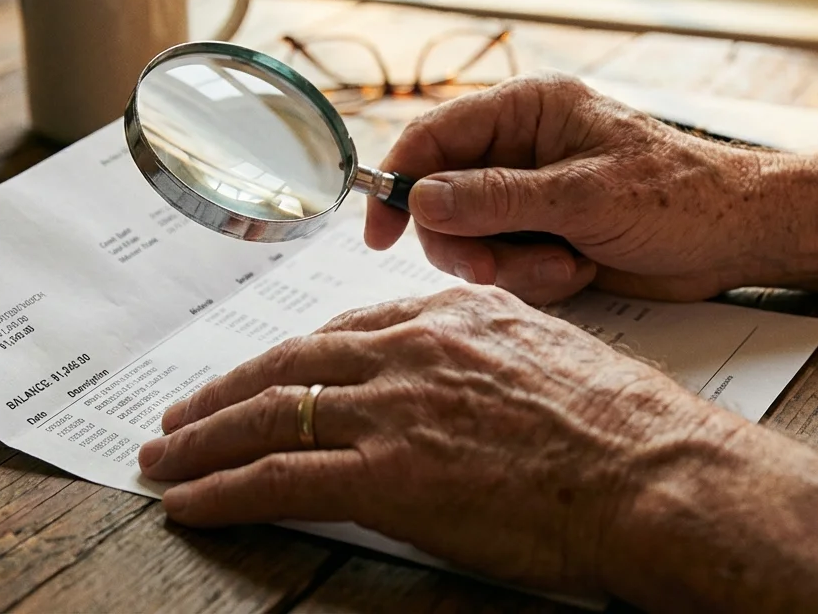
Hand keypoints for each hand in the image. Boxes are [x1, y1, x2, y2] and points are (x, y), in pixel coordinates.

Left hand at [137, 285, 735, 598]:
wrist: (655, 472)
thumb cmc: (624, 427)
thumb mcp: (549, 354)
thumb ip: (484, 353)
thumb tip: (456, 382)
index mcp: (450, 315)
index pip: (342, 330)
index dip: (287, 360)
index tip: (259, 378)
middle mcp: (410, 349)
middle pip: (288, 364)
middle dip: (222, 394)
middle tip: (179, 416)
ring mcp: (393, 409)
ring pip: (267, 416)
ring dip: (202, 441)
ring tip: (163, 460)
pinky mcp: (386, 475)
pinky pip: (277, 479)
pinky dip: (221, 491)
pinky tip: (189, 503)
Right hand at [365, 72, 774, 303]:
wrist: (741, 237)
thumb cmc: (681, 198)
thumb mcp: (584, 197)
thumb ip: (497, 200)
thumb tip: (421, 200)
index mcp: (527, 110)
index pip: (433, 136)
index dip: (399, 181)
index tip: (381, 232)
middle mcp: (521, 150)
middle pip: (442, 200)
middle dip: (466, 243)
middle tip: (490, 270)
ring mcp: (531, 196)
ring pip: (471, 241)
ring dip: (510, 267)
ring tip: (564, 268)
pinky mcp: (546, 236)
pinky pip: (505, 266)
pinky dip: (535, 280)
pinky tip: (579, 272)